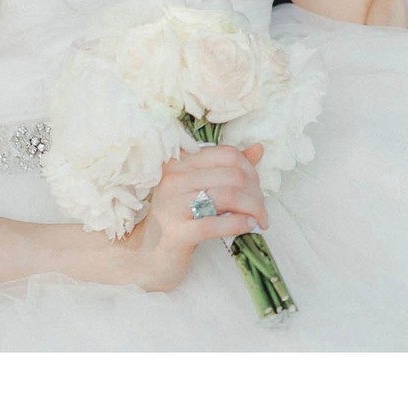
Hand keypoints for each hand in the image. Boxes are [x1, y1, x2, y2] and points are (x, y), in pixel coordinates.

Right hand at [126, 142, 266, 292]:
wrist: (146, 257)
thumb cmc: (177, 221)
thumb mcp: (200, 190)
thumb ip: (228, 169)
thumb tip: (258, 149)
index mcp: (179, 164)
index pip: (227, 154)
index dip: (250, 170)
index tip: (256, 189)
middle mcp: (173, 179)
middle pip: (233, 175)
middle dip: (255, 193)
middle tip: (261, 211)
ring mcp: (172, 206)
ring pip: (228, 196)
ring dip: (252, 209)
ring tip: (259, 220)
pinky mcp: (176, 233)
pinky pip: (215, 224)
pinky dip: (239, 224)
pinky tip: (249, 227)